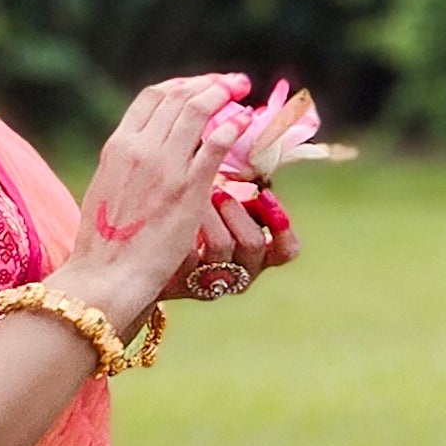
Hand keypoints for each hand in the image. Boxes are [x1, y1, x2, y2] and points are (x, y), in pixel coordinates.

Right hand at [59, 74, 251, 333]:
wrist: (106, 275)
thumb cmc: (104, 243)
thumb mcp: (107, 189)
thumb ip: (127, 165)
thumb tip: (146, 153)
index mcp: (118, 146)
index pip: (152, 97)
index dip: (181, 85)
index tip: (201, 85)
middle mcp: (140, 148)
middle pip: (178, 96)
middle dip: (209, 83)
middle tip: (232, 83)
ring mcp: (164, 166)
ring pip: (197, 110)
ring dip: (222, 94)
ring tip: (241, 93)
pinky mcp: (188, 189)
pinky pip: (216, 144)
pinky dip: (232, 126)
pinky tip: (244, 122)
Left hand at [166, 178, 293, 301]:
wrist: (157, 254)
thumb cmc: (201, 223)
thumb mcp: (229, 211)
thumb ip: (247, 196)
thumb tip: (255, 163)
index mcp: (261, 258)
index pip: (287, 250)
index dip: (282, 224)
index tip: (265, 193)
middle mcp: (241, 274)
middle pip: (252, 242)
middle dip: (234, 208)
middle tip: (217, 190)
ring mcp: (212, 282)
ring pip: (222, 244)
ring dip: (209, 212)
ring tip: (193, 196)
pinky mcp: (183, 283)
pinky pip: (187, 252)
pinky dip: (183, 225)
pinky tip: (173, 211)